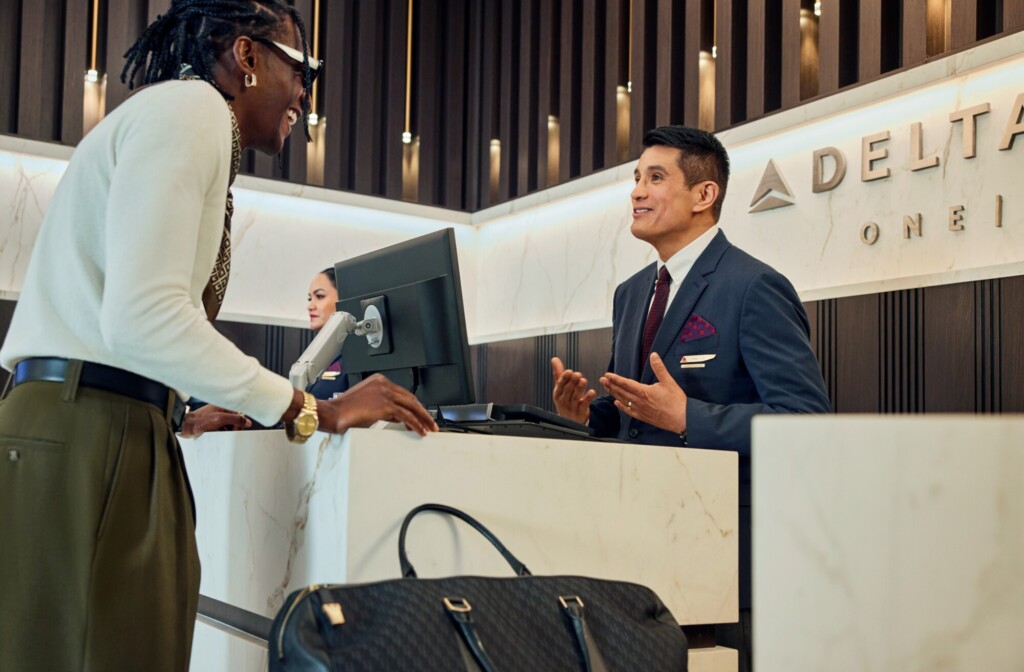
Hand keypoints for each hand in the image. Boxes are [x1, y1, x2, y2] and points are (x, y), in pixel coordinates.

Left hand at [179, 404, 251, 437]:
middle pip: (234, 421)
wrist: (185, 427)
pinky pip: (222, 430)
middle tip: (230, 432)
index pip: (238, 414)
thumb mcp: (220, 419)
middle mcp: (220, 412)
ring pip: (228, 426)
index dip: (240, 422)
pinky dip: (222, 434)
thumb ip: (235, 419)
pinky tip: (218, 435)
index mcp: (223, 406)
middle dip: (233, 428)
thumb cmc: (199, 421)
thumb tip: (247, 421)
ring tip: (222, 433)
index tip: (239, 428)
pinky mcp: (212, 426)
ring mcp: (216, 419)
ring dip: (227, 431)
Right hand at [317, 374, 437, 435]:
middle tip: (430, 422)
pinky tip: (419, 431)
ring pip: (411, 406)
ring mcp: (385, 393)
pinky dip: (415, 424)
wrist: (332, 413)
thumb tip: (398, 417)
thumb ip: (383, 408)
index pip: (402, 393)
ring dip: (423, 419)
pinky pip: (406, 416)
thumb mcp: (367, 406)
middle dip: (422, 412)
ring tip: (429, 428)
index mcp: (379, 380)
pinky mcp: (385, 405)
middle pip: (410, 398)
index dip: (414, 406)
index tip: (420, 414)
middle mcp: (383, 384)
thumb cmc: (344, 411)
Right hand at [551, 357, 595, 424]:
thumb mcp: (560, 388)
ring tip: (583, 380)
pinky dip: (588, 398)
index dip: (564, 378)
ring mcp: (572, 407)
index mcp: (557, 394)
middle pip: (568, 390)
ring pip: (576, 397)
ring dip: (579, 388)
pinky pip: (584, 404)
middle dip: (572, 382)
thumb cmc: (565, 400)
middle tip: (577, 374)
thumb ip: (559, 373)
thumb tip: (554, 359)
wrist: (570, 421)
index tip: (569, 371)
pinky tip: (592, 392)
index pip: (560, 385)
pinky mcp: (581, 412)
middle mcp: (564, 400)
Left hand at [599, 353, 686, 434]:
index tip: (607, 375)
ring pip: (623, 401)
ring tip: (607, 388)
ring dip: (614, 394)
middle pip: (621, 392)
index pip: (626, 383)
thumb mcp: (668, 381)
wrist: (682, 419)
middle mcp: (639, 401)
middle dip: (611, 385)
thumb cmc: (676, 401)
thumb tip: (654, 356)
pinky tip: (617, 403)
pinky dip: (622, 407)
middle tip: (602, 380)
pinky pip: (629, 411)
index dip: (615, 379)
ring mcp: (640, 410)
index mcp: (644, 392)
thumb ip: (659, 368)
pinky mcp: (643, 417)